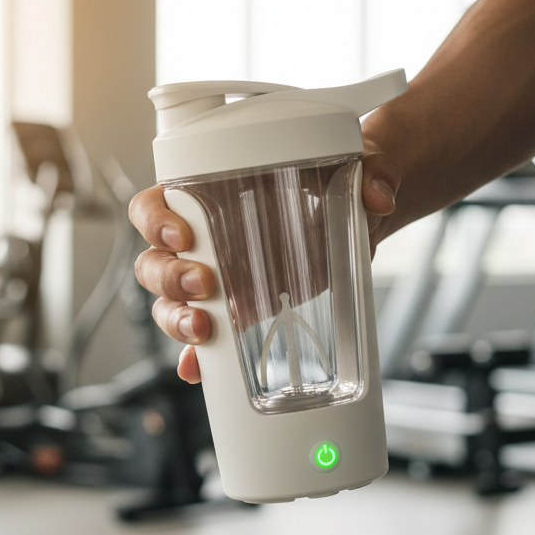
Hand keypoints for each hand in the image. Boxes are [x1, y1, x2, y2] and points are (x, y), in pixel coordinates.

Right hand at [129, 139, 399, 384]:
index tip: (182, 234)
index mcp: (208, 193)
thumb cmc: (335, 179)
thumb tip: (380, 194)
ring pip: (169, 302)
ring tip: (205, 330)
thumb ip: (370, 173)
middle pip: (154, 261)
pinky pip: (203, 337)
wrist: (360, 211)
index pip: (155, 204)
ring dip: (177, 319)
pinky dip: (198, 357)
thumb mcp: (354, 166)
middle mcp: (202, 238)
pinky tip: (199, 368)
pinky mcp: (236, 310)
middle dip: (170, 278)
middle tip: (204, 284)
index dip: (156, 220)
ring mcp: (215, 278)